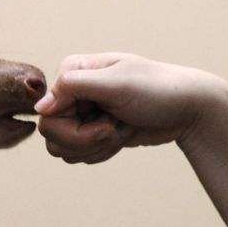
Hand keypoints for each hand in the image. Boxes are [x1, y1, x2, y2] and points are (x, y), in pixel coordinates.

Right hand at [34, 53, 224, 163]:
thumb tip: (39, 108)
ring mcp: (82, 113)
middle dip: (86, 141)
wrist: (188, 109)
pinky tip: (123, 135)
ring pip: (64, 149)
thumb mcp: (117, 83)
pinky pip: (80, 155)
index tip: (107, 122)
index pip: (47, 114)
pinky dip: (103, 151)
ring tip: (122, 129)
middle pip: (52, 135)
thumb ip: (74, 88)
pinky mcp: (93, 132)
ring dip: (97, 147)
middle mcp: (73, 92)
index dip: (74, 128)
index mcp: (74, 71)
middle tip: (114, 129)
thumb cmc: (158, 89)